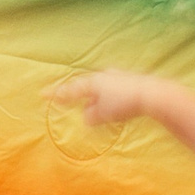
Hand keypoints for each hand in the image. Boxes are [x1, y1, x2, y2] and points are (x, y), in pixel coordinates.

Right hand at [46, 70, 164, 123]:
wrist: (153, 94)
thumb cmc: (125, 102)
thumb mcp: (104, 114)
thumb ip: (91, 116)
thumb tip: (87, 117)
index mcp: (93, 82)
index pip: (69, 89)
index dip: (56, 94)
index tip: (41, 95)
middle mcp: (103, 77)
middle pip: (84, 87)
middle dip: (77, 96)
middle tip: (65, 101)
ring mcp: (117, 78)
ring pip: (99, 90)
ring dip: (95, 101)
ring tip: (95, 112)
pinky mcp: (129, 82)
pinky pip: (112, 92)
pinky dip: (108, 101)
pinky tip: (114, 108)